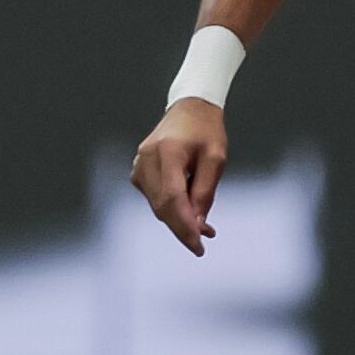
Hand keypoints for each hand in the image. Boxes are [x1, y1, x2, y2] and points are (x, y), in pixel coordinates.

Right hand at [133, 97, 228, 254]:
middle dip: (182, 228)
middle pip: (162, 206)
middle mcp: (146, 159)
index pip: (172, 198)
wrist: (190, 108)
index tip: (198, 246)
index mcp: (167, 152)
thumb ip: (205, 192)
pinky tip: (190, 212)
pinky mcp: (138, 171)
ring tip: (204, 226)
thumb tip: (197, 225)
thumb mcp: (216, 158)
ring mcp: (138, 165)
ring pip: (157, 205)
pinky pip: (155, 198)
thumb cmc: (206, 131)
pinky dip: (171, 209)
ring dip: (179, 220)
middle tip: (203, 241)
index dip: (184, 226)